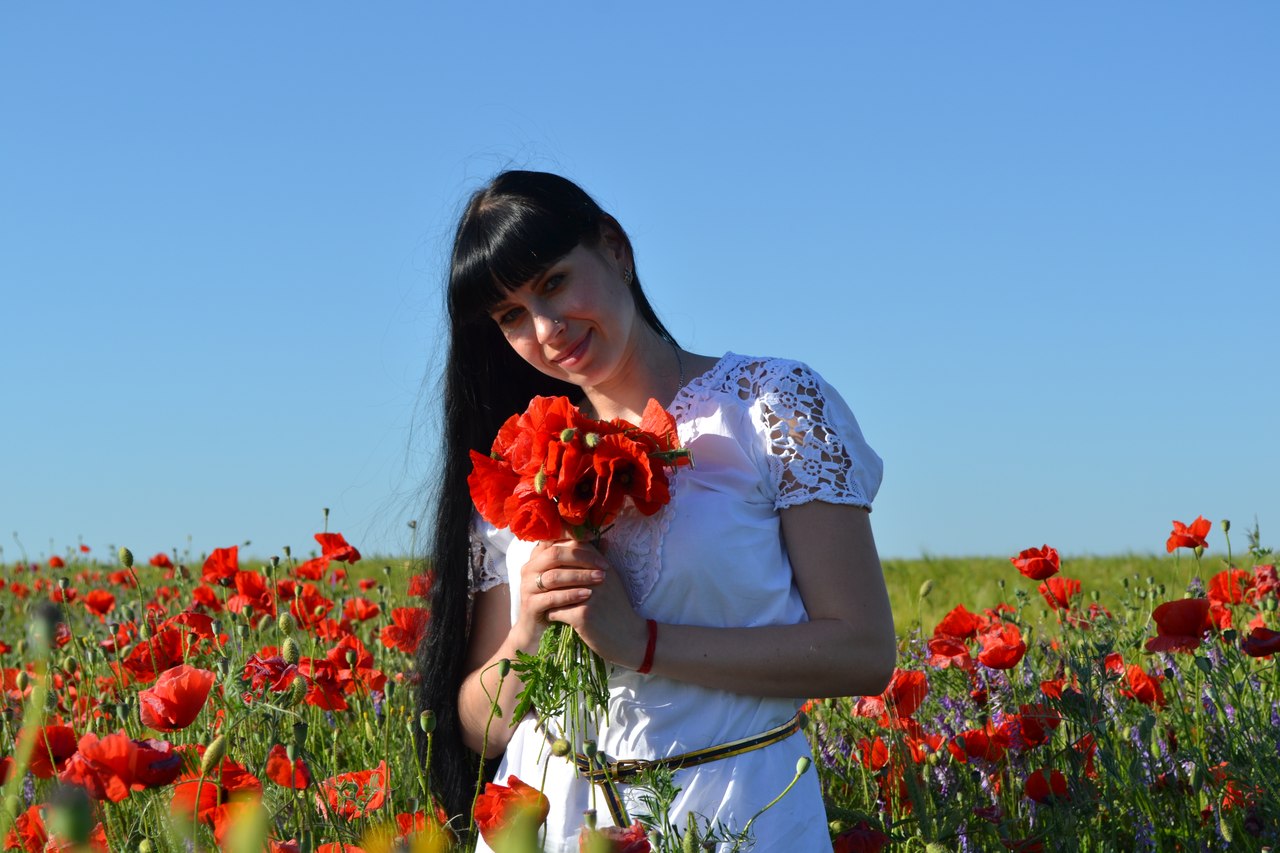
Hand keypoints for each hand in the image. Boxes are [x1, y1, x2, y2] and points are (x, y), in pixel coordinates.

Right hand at [509, 539, 606, 652]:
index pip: (551, 536)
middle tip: (604, 565)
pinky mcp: (530, 605)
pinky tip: (588, 595)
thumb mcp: (569, 576)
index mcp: (538, 556)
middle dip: (582, 557)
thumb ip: (584, 559)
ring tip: (601, 578)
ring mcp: (527, 586)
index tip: (592, 536)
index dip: (571, 533)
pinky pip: (552, 597)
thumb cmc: (558, 598)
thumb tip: (605, 541)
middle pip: (554, 554)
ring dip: (580, 576)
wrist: (538, 629)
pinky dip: (571, 595)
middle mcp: (529, 568)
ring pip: (554, 576)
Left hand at [534, 540, 648, 669]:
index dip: (557, 554)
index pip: (573, 548)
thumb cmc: (617, 609)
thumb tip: (588, 539)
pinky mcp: (583, 615)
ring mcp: (589, 595)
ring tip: (543, 600)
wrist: (631, 638)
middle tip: (538, 582)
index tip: (549, 565)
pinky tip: (551, 617)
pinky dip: (551, 614)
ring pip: (554, 588)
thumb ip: (598, 560)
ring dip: (546, 595)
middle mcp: (597, 576)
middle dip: (546, 574)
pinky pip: (555, 610)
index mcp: (603, 566)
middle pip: (559, 566)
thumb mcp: (611, 580)